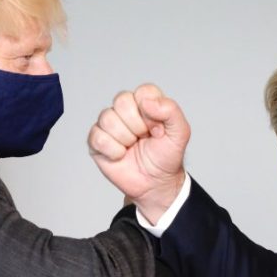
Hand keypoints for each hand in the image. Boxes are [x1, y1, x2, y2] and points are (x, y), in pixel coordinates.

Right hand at [88, 84, 188, 223]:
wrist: (155, 184)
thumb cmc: (166, 157)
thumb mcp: (180, 133)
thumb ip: (171, 110)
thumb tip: (147, 102)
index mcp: (146, 102)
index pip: (143, 92)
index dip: (151, 113)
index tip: (158, 130)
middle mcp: (125, 110)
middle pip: (122, 101)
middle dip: (137, 125)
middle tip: (145, 138)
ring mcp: (109, 125)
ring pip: (107, 118)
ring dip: (125, 139)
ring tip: (132, 147)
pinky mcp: (97, 141)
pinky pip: (97, 137)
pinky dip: (113, 150)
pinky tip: (120, 155)